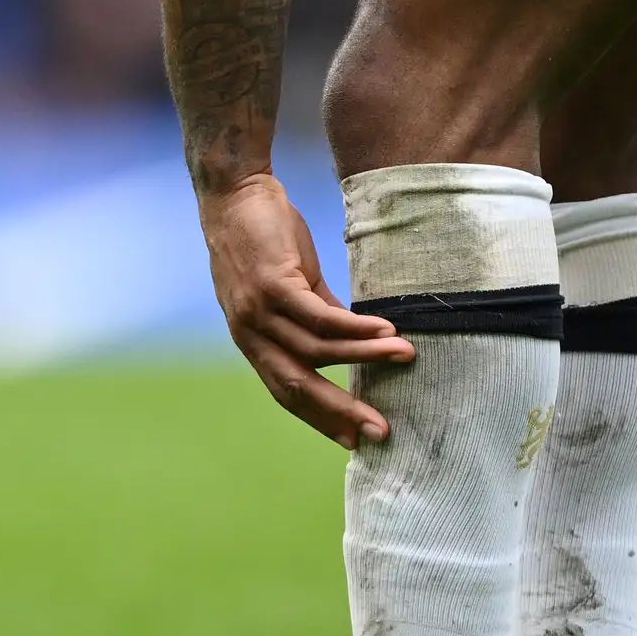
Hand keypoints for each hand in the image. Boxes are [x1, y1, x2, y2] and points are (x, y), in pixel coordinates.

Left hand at [201, 173, 417, 448]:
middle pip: (297, 386)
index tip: (354, 442)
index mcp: (255, 341)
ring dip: (363, 359)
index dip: (321, 419)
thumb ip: (317, 316)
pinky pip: (319, 317)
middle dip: (340, 412)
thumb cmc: (264, 238)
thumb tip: (357, 341)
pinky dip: (354, 329)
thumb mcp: (291, 286)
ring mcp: (258, 311)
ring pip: (316, 351)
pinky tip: (383, 332)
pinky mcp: (271, 284)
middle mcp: (251, 334)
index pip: (288, 392)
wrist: (233, 193)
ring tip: (403, 359)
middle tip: (380, 430)